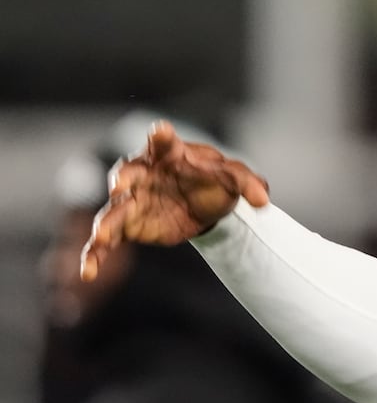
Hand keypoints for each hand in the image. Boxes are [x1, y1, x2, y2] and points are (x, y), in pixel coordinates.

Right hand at [80, 120, 269, 281]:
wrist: (205, 205)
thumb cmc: (214, 181)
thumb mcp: (235, 178)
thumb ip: (249, 184)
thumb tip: (263, 200)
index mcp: (169, 154)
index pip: (164, 142)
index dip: (162, 137)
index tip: (161, 130)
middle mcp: (144, 174)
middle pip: (128, 173)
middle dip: (123, 178)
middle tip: (121, 185)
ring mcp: (132, 200)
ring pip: (112, 210)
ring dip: (106, 223)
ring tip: (103, 237)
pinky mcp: (128, 225)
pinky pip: (107, 240)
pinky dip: (96, 255)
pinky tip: (88, 272)